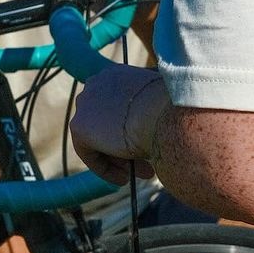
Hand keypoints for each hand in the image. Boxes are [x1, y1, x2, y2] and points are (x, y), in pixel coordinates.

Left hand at [70, 64, 168, 183]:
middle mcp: (96, 83)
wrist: (166, 113)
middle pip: (106, 123)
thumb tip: (150, 129)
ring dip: (120, 159)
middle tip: (145, 165)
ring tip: (143, 173)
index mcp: (116, 73)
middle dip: (125, 146)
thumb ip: (149, 111)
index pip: (116, 105)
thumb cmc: (174, 107)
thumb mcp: (162, 103)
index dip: (130, 127)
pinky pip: (89, 153)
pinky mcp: (79, 126)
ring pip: (99, 139)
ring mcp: (85, 103)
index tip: (146, 142)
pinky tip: (125, 179)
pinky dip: (105, 168)